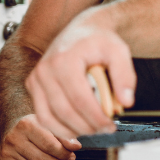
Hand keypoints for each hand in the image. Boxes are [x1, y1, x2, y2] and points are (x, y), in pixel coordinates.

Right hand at [0, 114, 81, 159]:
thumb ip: (63, 135)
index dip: (64, 152)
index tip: (74, 154)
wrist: (12, 129)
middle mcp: (14, 139)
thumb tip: (76, 147)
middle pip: (43, 159)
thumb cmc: (35, 126)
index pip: (49, 144)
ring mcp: (7, 153)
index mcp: (27, 124)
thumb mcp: (49, 124)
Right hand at [25, 20, 135, 140]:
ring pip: (48, 118)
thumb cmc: (101, 40)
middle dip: (86, 126)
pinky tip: (76, 127)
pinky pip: (42, 115)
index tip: (111, 125)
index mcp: (64, 60)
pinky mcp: (32, 85)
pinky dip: (58, 127)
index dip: (96, 117)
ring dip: (72, 130)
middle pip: (64, 111)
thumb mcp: (119, 51)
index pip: (79, 99)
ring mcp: (35, 78)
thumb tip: (126, 103)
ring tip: (92, 129)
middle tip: (105, 129)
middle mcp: (45, 70)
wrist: (82, 29)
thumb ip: (125, 75)